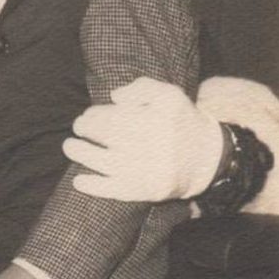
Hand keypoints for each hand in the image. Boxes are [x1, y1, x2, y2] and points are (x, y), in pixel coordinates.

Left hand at [65, 77, 223, 201]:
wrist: (208, 159)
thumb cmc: (182, 122)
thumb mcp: (168, 94)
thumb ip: (141, 88)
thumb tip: (113, 97)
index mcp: (149, 120)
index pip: (109, 116)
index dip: (91, 115)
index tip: (86, 116)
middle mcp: (143, 145)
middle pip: (102, 136)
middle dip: (84, 130)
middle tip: (78, 128)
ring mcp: (141, 171)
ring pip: (100, 161)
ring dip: (79, 154)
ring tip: (70, 147)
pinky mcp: (142, 191)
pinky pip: (111, 190)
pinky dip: (92, 186)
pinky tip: (78, 180)